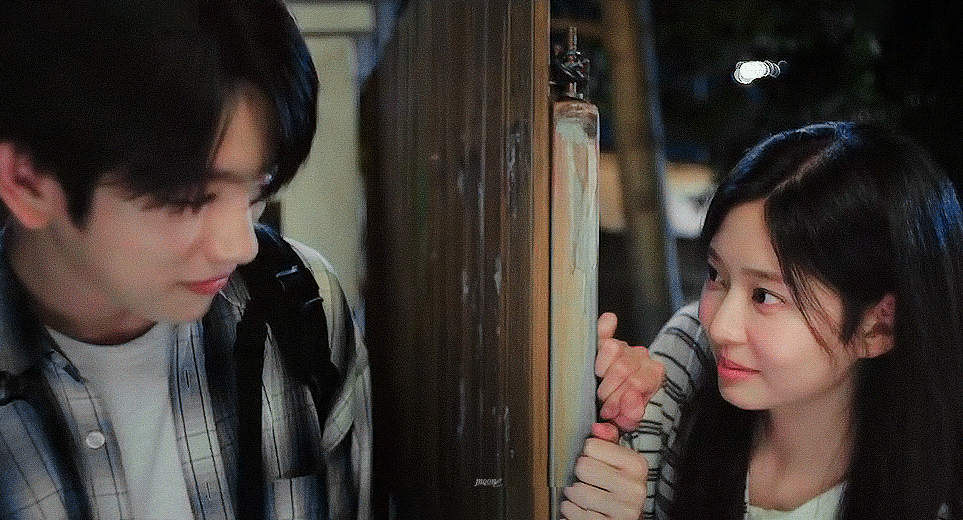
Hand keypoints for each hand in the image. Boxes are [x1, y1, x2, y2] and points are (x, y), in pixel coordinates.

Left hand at [559, 424, 646, 519]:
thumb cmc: (620, 490)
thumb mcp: (621, 463)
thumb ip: (609, 441)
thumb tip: (597, 427)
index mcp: (636, 466)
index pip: (591, 446)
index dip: (589, 454)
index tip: (597, 462)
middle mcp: (633, 488)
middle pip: (582, 467)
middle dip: (580, 475)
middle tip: (590, 480)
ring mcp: (622, 510)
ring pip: (577, 492)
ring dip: (574, 495)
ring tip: (585, 495)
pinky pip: (573, 512)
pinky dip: (571, 510)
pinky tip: (582, 509)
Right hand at [595, 312, 663, 431]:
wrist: (623, 405)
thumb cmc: (626, 411)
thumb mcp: (630, 421)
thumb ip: (628, 418)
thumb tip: (624, 405)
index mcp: (654, 375)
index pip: (637, 382)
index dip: (620, 399)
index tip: (611, 413)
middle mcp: (642, 357)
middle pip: (623, 367)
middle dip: (609, 391)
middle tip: (604, 404)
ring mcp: (625, 348)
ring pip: (613, 349)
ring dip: (602, 371)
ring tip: (600, 387)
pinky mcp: (608, 341)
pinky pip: (606, 329)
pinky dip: (605, 326)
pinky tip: (607, 324)